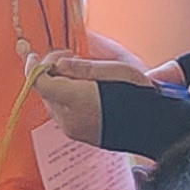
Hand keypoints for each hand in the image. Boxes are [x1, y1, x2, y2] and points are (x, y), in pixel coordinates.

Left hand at [36, 53, 155, 145]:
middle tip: (73, 57)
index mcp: (78, 100)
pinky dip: (66, 97)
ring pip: (53, 101)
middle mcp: (70, 119)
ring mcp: (74, 130)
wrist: (156, 129)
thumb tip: (59, 64)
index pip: (42, 83)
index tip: (33, 54)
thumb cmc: (140, 97)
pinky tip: (84, 90)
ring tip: (84, 74)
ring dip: (60, 84)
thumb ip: (84, 68)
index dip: (34, 66)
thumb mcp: (116, 72)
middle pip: (46, 91)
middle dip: (52, 71)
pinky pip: (62, 112)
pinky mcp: (79, 135)